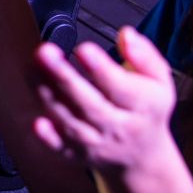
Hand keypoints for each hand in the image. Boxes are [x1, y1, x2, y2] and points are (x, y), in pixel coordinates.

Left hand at [31, 27, 178, 177]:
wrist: (143, 157)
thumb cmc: (147, 110)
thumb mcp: (160, 80)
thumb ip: (144, 55)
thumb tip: (126, 35)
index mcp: (143, 106)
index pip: (121, 87)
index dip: (100, 68)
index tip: (83, 49)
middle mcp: (119, 127)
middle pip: (90, 104)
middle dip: (65, 77)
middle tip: (46, 53)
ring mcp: (97, 143)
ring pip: (71, 122)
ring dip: (49, 96)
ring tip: (33, 69)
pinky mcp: (79, 154)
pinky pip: (62, 149)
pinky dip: (48, 138)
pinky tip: (37, 123)